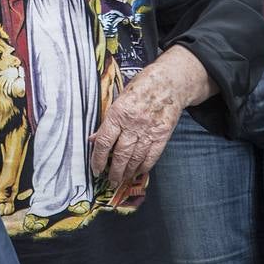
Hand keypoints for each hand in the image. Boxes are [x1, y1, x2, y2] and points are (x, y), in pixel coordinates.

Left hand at [89, 46, 206, 187]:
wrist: (170, 82)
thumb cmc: (142, 87)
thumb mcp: (120, 98)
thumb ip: (108, 121)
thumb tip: (93, 139)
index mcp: (119, 112)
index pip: (105, 141)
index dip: (98, 158)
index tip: (95, 169)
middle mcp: (133, 123)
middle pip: (120, 154)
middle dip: (113, 171)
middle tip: (109, 180)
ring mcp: (149, 130)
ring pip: (135, 158)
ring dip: (127, 172)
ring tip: (120, 180)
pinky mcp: (162, 135)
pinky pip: (151, 156)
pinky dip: (143, 167)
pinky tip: (137, 172)